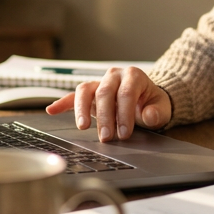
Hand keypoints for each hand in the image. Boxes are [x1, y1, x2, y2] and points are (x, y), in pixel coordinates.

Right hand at [45, 66, 171, 141]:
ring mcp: (99, 82)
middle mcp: (114, 75)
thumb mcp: (161, 108)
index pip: (126, 93)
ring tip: (83, 127)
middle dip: (105, 117)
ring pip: (85, 90)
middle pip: (104, 93)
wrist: (146, 99)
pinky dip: (62, 102)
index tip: (124, 133)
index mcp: (133, 75)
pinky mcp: (89, 92)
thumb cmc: (152, 103)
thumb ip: (157, 112)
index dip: (124, 113)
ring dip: (82, 109)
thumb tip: (148, 115)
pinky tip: (52, 110)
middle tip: (107, 138)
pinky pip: (73, 95)